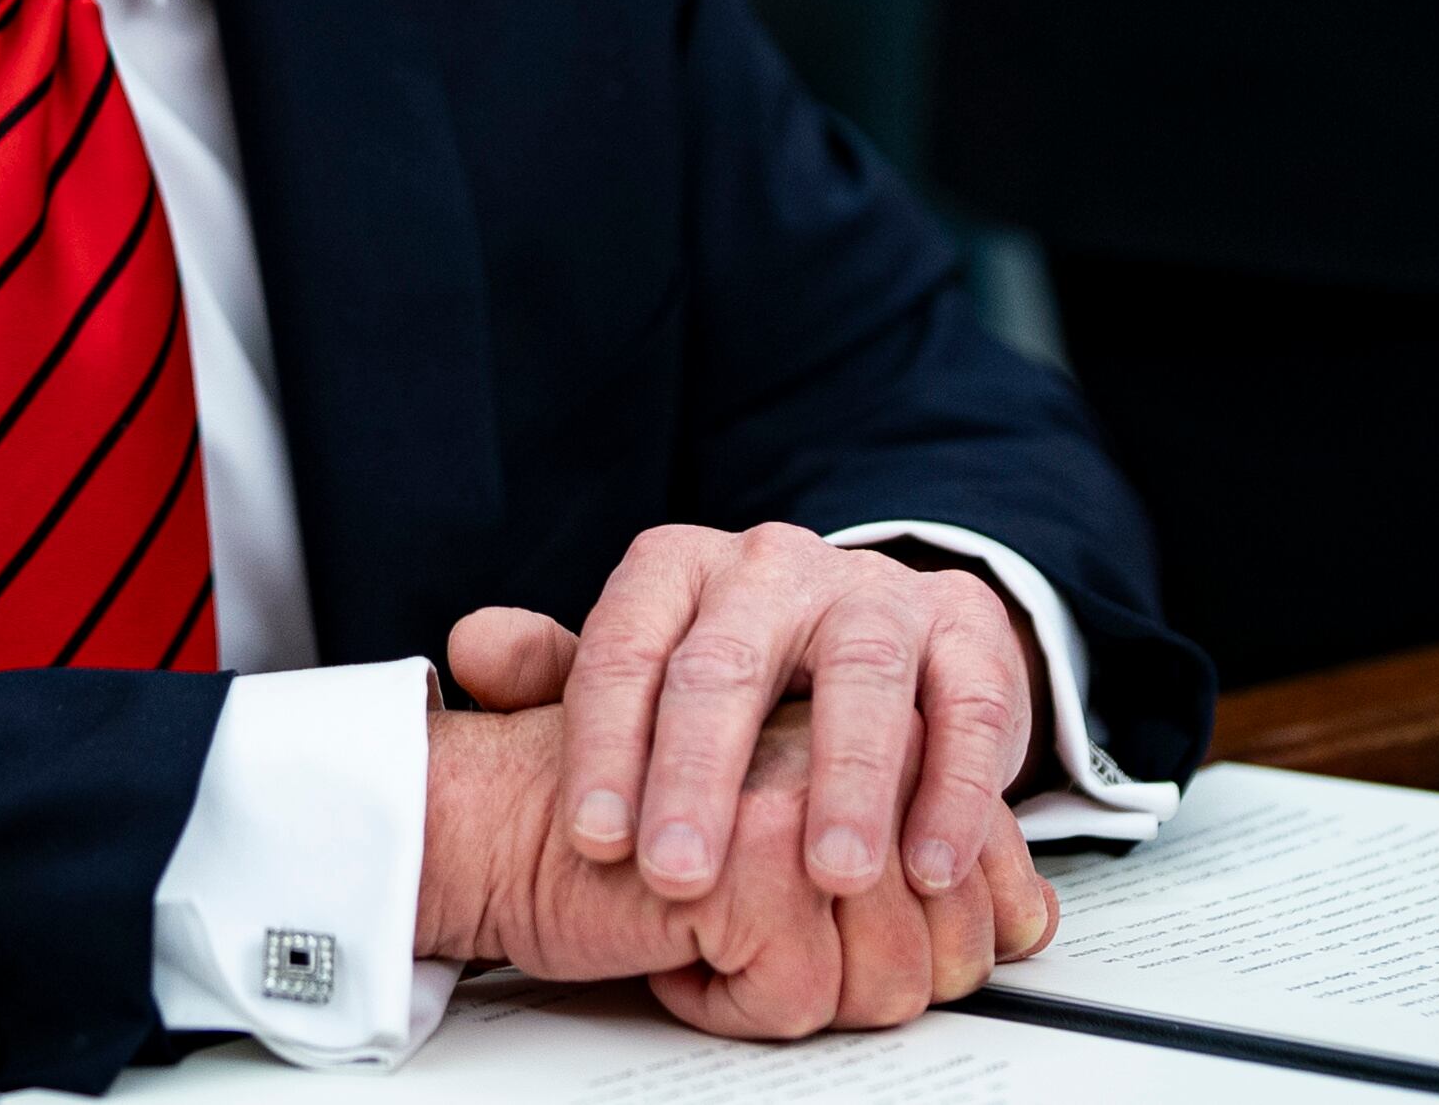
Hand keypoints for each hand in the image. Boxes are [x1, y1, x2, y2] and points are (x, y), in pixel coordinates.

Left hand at [450, 524, 1049, 924]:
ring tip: (829, 873)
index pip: (627, 644)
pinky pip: (968, 705)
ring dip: (848, 780)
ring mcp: (875, 594)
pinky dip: (955, 788)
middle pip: (729, 661)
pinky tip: (927, 862)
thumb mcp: (644, 665)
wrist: (872, 630)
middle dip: (702, 773)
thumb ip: (557, 670)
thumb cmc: (740, 671)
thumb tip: (471, 650)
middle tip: (680, 871)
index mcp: (682, 568)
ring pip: (860, 675)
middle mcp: (774, 566)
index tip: (592, 840)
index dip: (605, 744)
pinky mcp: (966, 633)